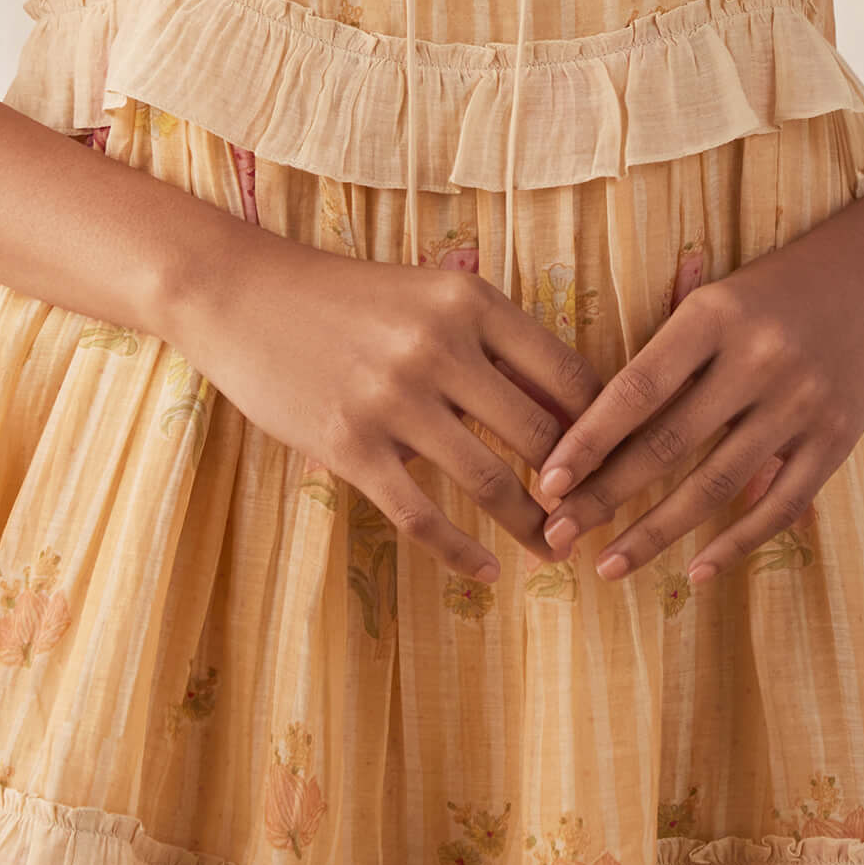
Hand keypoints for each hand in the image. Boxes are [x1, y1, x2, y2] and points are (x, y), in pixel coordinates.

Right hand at [167, 228, 600, 587]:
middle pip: (538, 435)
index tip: (619, 466)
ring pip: (488, 481)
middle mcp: (438, 346)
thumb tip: (571, 414)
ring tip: (551, 553)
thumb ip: (493, 344)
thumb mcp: (429, 296)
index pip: (568, 375)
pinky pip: (421, 514)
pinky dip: (462, 551)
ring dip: (529, 528)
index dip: (604, 429)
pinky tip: (486, 570)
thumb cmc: (348, 298)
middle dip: (575, 489)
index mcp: (470, 302)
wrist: (243, 295)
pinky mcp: (348, 444)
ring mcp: (392, 398)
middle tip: (594, 522)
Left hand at [529, 211, 863, 586]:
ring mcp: (801, 402)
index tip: (547, 482)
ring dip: (656, 532)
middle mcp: (758, 359)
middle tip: (558, 535)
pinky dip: (734, 542)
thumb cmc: (772, 292)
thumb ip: (667, 358)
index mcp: (713, 317)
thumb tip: (594, 434)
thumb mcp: (714, 300)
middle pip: (668, 444)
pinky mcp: (837, 437)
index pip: (637, 388)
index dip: (589, 439)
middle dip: (606, 496)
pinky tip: (695, 570)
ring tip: (609, 564)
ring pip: (716, 483)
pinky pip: (779, 505)